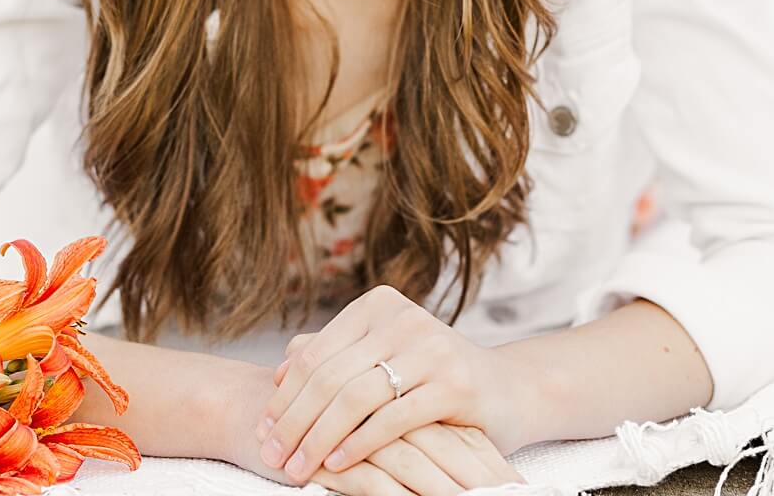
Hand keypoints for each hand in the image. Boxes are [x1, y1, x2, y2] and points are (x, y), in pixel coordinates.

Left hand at [253, 286, 539, 484]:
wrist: (508, 390)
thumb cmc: (433, 378)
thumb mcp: (384, 358)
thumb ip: (337, 356)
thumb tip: (281, 366)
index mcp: (379, 305)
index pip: (316, 352)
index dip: (285, 394)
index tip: (264, 429)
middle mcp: (403, 318)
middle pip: (330, 375)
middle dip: (295, 421)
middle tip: (273, 456)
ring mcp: (431, 348)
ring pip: (355, 397)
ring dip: (320, 438)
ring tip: (299, 467)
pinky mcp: (454, 385)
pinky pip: (392, 418)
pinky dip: (360, 444)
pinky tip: (338, 465)